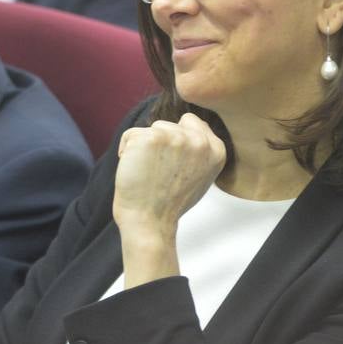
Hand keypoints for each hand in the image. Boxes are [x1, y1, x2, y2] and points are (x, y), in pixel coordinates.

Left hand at [113, 113, 225, 241]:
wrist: (150, 222)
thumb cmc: (170, 202)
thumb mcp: (201, 175)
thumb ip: (198, 150)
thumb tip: (186, 124)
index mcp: (216, 149)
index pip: (191, 121)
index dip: (176, 141)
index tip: (174, 166)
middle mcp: (199, 141)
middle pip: (168, 125)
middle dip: (159, 145)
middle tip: (161, 173)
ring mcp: (175, 138)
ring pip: (150, 129)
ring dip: (143, 147)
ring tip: (149, 172)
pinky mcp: (150, 138)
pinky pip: (130, 134)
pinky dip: (126, 150)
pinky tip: (136, 171)